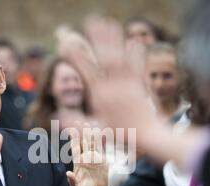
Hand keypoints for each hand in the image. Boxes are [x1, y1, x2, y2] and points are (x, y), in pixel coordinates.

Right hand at [64, 16, 157, 147]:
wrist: (150, 139)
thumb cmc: (123, 138)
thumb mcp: (95, 134)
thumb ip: (76, 124)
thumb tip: (59, 115)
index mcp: (102, 97)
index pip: (86, 72)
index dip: (75, 57)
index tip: (66, 45)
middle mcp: (116, 86)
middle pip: (106, 57)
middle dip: (98, 38)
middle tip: (91, 21)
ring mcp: (131, 84)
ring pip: (121, 57)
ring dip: (115, 39)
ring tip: (110, 23)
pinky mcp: (143, 86)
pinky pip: (139, 65)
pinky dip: (137, 53)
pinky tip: (134, 42)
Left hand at [66, 126, 109, 185]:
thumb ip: (72, 181)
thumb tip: (68, 173)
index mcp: (78, 162)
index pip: (75, 148)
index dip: (73, 139)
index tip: (71, 129)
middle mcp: (85, 157)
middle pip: (83, 142)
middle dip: (81, 132)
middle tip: (79, 121)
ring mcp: (94, 158)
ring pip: (92, 143)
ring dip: (91, 134)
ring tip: (91, 123)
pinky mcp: (102, 160)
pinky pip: (101, 148)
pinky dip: (101, 140)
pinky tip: (101, 132)